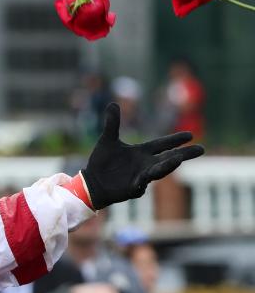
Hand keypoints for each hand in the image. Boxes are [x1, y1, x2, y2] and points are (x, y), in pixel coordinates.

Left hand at [81, 103, 203, 208]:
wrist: (92, 181)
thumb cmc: (102, 161)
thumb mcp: (108, 140)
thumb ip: (112, 124)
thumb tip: (113, 104)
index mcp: (142, 152)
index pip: (162, 144)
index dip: (175, 140)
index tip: (190, 134)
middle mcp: (145, 164)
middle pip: (168, 158)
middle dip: (184, 154)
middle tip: (202, 149)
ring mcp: (140, 177)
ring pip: (158, 171)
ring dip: (168, 166)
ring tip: (179, 159)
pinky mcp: (131, 189)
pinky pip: (140, 185)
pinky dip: (143, 182)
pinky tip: (145, 179)